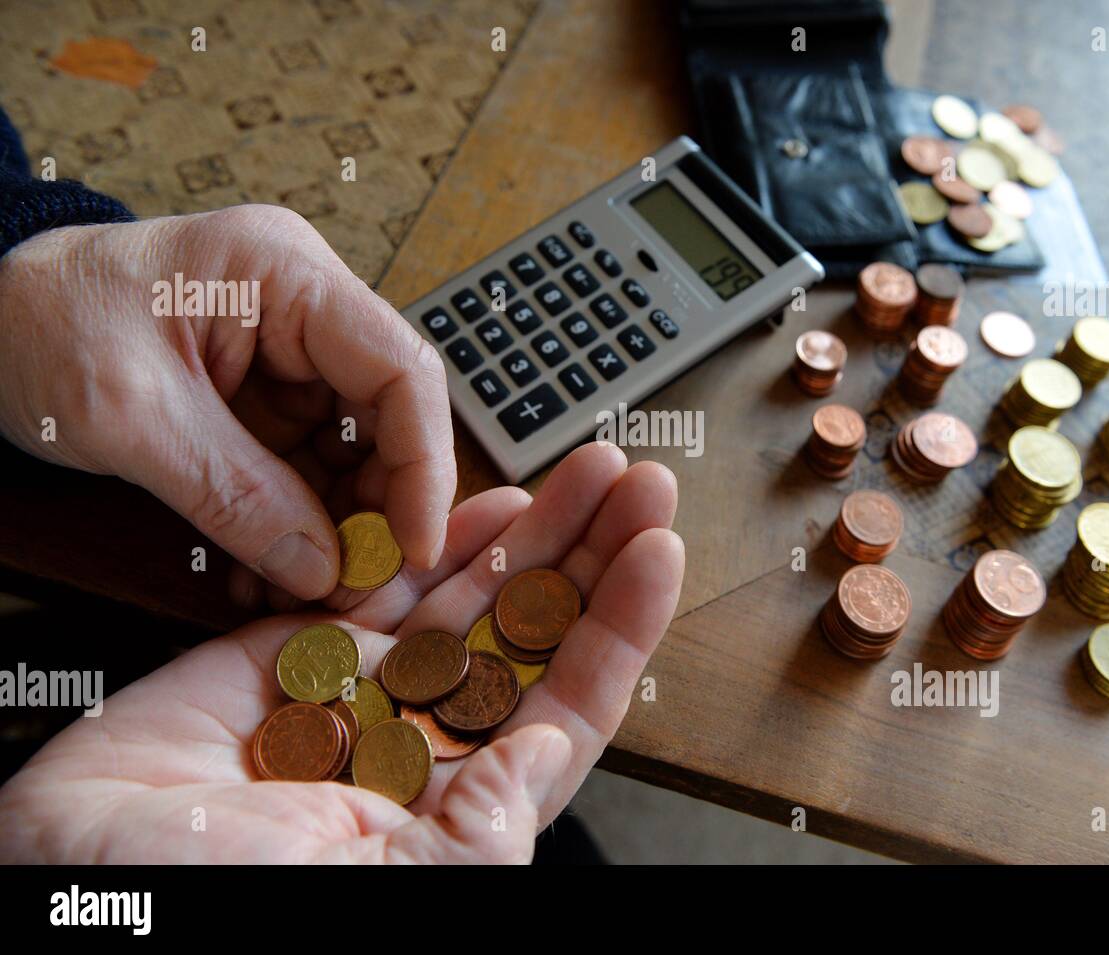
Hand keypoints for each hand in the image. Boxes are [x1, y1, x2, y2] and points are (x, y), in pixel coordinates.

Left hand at [0, 207, 454, 603]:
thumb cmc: (40, 323)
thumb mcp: (130, 415)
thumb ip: (234, 493)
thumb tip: (325, 569)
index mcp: (288, 275)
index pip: (401, 368)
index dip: (424, 463)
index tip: (414, 546)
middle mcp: (306, 311)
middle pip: (390, 418)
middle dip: (379, 508)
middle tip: (355, 585)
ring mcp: (289, 358)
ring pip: (354, 456)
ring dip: (336, 530)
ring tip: (298, 593)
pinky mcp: (266, 401)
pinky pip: (306, 471)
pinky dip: (295, 528)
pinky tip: (266, 574)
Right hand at [0, 444, 682, 862]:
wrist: (79, 865)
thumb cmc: (212, 896)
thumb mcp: (374, 885)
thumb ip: (477, 827)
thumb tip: (552, 757)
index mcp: (460, 801)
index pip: (569, 703)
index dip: (620, 627)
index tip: (659, 555)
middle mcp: (427, 739)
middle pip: (536, 633)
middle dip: (594, 557)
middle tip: (643, 488)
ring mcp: (370, 687)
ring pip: (477, 595)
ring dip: (538, 532)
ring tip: (592, 471)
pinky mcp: (306, 647)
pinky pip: (392, 582)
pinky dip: (443, 538)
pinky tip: (495, 501)